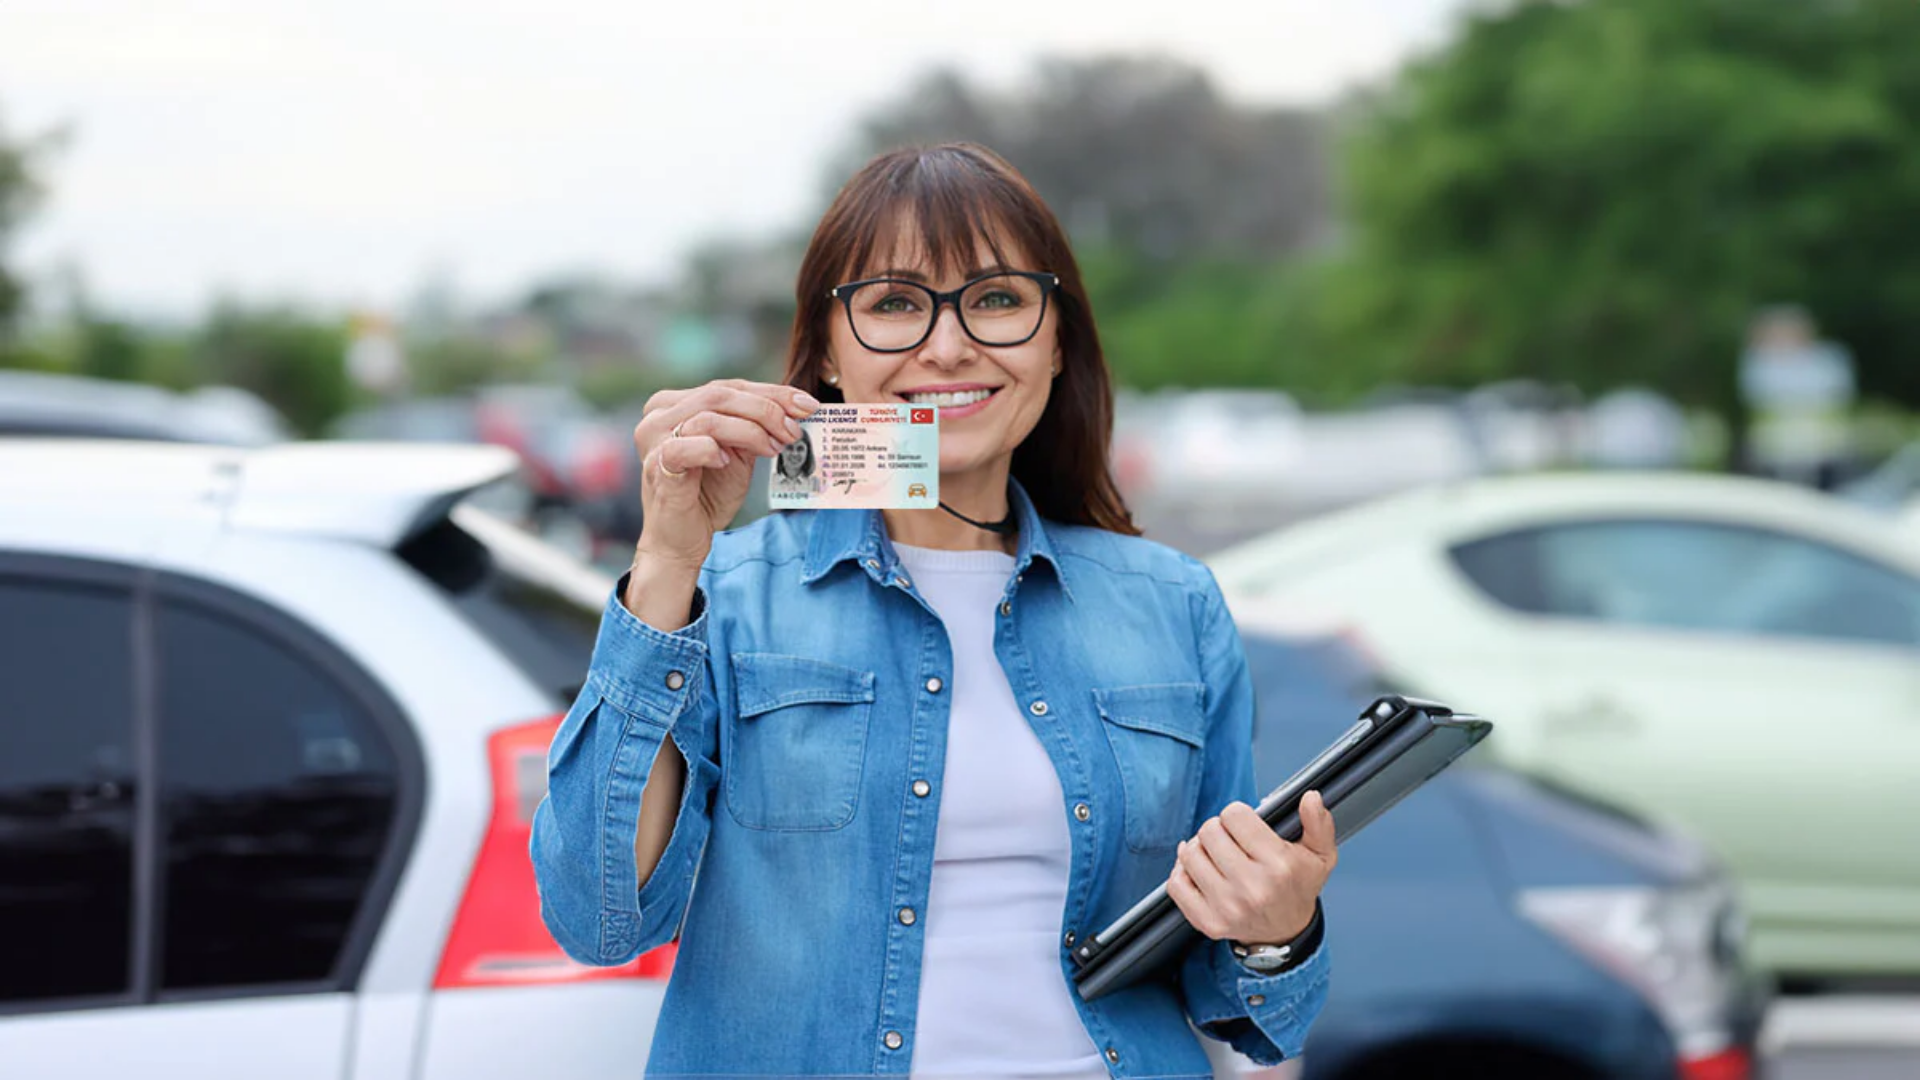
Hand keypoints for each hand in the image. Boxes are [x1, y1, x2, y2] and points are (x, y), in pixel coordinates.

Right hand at [631, 379, 817, 569]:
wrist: (681, 541)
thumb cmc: (707, 495)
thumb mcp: (738, 453)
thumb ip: (755, 427)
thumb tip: (797, 409)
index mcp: (675, 403)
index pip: (729, 387)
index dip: (771, 393)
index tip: (808, 405)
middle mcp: (659, 414)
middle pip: (720, 395)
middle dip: (766, 410)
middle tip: (794, 430)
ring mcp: (653, 439)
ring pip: (708, 418)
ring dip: (749, 431)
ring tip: (772, 449)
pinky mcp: (656, 466)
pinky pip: (685, 447)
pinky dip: (711, 450)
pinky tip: (727, 462)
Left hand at [1166, 790, 1336, 946]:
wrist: (1287, 932)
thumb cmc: (1298, 888)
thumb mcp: (1320, 855)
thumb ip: (1318, 824)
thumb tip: (1310, 798)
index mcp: (1279, 866)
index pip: (1235, 816)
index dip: (1238, 814)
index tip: (1244, 824)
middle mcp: (1252, 888)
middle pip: (1209, 831)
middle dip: (1218, 829)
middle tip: (1229, 839)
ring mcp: (1227, 907)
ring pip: (1189, 854)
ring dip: (1199, 848)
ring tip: (1215, 853)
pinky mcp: (1209, 922)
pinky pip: (1176, 885)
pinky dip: (1182, 871)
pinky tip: (1198, 868)